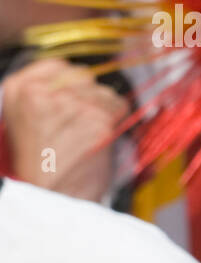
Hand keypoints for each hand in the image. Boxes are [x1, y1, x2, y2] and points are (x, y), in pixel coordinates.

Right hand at [2, 59, 128, 200]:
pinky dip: (116, 121)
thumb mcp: (26, 118)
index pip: (60, 65)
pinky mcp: (97, 119)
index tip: (73, 100)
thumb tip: (80, 75)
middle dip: (89, 98)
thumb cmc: (41, 161)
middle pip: (85, 77)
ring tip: (86, 135)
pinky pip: (119, 107)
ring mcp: (70, 103)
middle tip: (78, 125)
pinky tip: (98, 139)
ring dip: (104, 110)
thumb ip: (46, 92)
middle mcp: (41, 92)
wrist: (50, 196)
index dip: (73, 83)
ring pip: (104, 92)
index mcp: (18, 88)